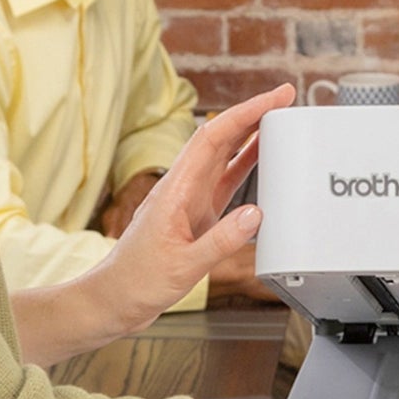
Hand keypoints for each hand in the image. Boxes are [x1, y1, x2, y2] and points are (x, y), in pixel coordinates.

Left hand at [95, 84, 293, 329]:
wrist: (114, 299)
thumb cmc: (137, 281)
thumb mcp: (184, 265)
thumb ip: (221, 241)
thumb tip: (255, 214)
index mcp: (176, 190)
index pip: (214, 138)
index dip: (246, 113)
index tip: (273, 99)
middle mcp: (182, 188)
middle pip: (220, 138)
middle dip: (253, 114)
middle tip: (284, 99)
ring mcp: (189, 200)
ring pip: (223, 156)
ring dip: (251, 136)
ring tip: (279, 121)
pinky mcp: (195, 215)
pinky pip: (225, 181)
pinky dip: (246, 166)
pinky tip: (261, 161)